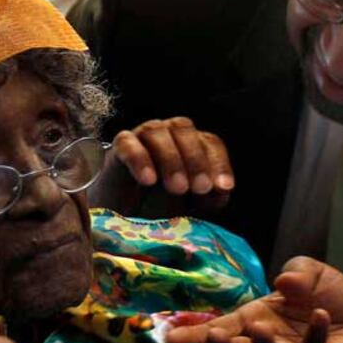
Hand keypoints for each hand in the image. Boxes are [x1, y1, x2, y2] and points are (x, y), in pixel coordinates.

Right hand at [89, 117, 233, 216]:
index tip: (223, 187)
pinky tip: (148, 180)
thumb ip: (208, 197)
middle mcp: (167, 133)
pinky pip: (128, 144)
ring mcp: (140, 136)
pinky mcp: (119, 147)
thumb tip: (220, 189)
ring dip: (170, 159)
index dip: (219, 163)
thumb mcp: (188, 205)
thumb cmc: (158, 205)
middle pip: (183, 129)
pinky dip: (140, 159)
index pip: (210, 143)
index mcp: (190, 143)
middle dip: (195, 159)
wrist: (120, 214)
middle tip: (200, 188)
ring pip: (156, 132)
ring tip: (177, 188)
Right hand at [166, 257, 342, 342]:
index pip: (220, 329)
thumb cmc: (328, 299)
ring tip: (259, 330)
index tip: (167, 338)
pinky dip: (316, 339)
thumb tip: (283, 281)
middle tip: (214, 338)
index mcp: (255, 320)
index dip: (194, 335)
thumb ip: (296, 269)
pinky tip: (323, 316)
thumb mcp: (309, 272)